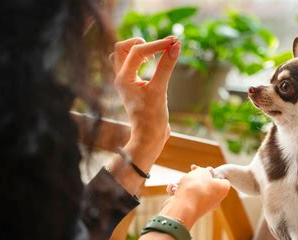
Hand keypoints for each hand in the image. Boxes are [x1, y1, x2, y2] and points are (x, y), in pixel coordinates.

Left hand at [110, 36, 180, 154]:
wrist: (149, 138)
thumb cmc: (152, 118)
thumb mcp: (160, 90)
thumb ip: (166, 66)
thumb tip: (176, 45)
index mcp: (123, 78)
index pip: (137, 51)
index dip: (157, 44)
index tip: (174, 42)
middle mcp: (121, 78)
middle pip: (122, 48)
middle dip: (141, 43)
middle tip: (158, 50)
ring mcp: (125, 82)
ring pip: (123, 56)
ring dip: (138, 50)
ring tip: (154, 56)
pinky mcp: (133, 86)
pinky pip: (131, 65)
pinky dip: (141, 60)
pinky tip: (154, 64)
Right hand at [160, 165, 230, 228]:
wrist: (183, 207)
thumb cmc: (196, 189)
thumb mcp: (202, 172)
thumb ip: (204, 170)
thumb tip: (205, 172)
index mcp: (223, 189)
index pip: (222, 179)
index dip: (213, 173)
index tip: (204, 169)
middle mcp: (216, 199)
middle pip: (207, 184)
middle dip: (197, 178)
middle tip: (191, 172)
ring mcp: (204, 206)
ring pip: (195, 191)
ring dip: (186, 184)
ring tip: (181, 183)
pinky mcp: (192, 210)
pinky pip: (186, 198)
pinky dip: (179, 193)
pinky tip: (174, 190)